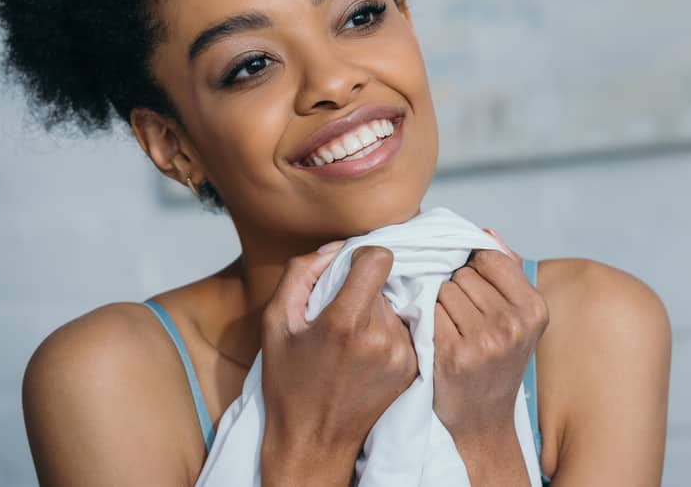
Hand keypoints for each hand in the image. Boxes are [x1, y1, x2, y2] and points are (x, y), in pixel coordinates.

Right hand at [260, 245, 417, 483]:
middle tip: (339, 315)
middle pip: (385, 282)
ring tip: (351, 340)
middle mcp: (381, 336)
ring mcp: (402, 353)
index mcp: (345, 322)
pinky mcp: (414, 366)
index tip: (348, 272)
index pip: (379, 258)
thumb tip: (336, 248)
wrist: (315, 442)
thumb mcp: (276, 323)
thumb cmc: (289, 383)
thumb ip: (302, 273)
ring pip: (396, 304)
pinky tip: (366, 355)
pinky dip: (387, 331)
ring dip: (376, 312)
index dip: (362, 257)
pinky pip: (405, 327)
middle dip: (363, 290)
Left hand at [433, 229, 548, 442]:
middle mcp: (513, 323)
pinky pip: (429, 312)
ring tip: (454, 330)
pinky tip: (439, 340)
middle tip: (466, 319)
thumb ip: (506, 271)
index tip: (477, 291)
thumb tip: (486, 233)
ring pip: (444, 290)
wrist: (482, 420)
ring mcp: (485, 340)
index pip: (489, 256)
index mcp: (534, 308)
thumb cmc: (497, 362)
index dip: (475, 269)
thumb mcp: (517, 318)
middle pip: (464, 273)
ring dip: (440, 305)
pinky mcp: (454, 354)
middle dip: (458, 289)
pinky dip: (428, 322)